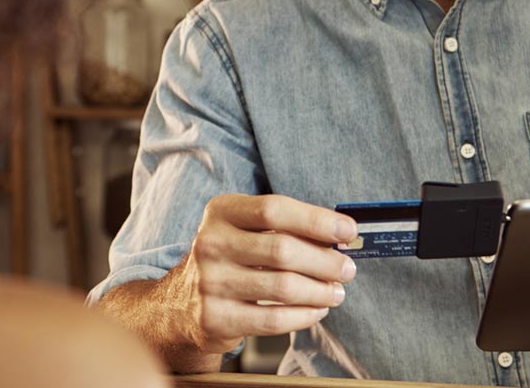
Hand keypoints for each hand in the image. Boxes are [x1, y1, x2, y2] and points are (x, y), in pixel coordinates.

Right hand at [161, 193, 357, 354]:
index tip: (348, 231)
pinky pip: (273, 319)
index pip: (274, 209)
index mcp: (221, 212)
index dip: (316, 220)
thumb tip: (340, 237)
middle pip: (282, 250)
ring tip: (336, 292)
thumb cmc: (229, 259)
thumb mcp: (246, 230)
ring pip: (283, 287)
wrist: (181, 303)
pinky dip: (305, 315)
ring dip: (321, 291)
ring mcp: (209, 282)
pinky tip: (316, 310)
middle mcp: (210, 243)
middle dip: (325, 261)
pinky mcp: (214, 318)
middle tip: (347, 269)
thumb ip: (286, 228)